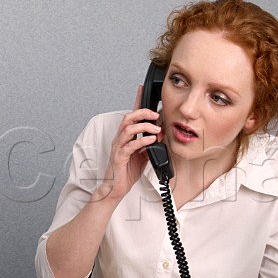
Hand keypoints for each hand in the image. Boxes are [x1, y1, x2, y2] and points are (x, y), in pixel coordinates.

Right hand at [98, 86, 162, 200]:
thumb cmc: (127, 171)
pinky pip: (130, 146)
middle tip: (155, 115)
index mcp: (126, 137)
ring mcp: (118, 147)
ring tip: (156, 129)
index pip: (131, 115)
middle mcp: (120, 139)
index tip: (142, 89)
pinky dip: (142, 141)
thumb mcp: (143, 156)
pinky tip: (151, 141)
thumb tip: (161, 136)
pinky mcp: (119, 157)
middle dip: (142, 113)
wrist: (116, 188)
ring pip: (128, 129)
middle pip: (128, 117)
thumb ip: (150, 145)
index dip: (136, 101)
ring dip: (144, 126)